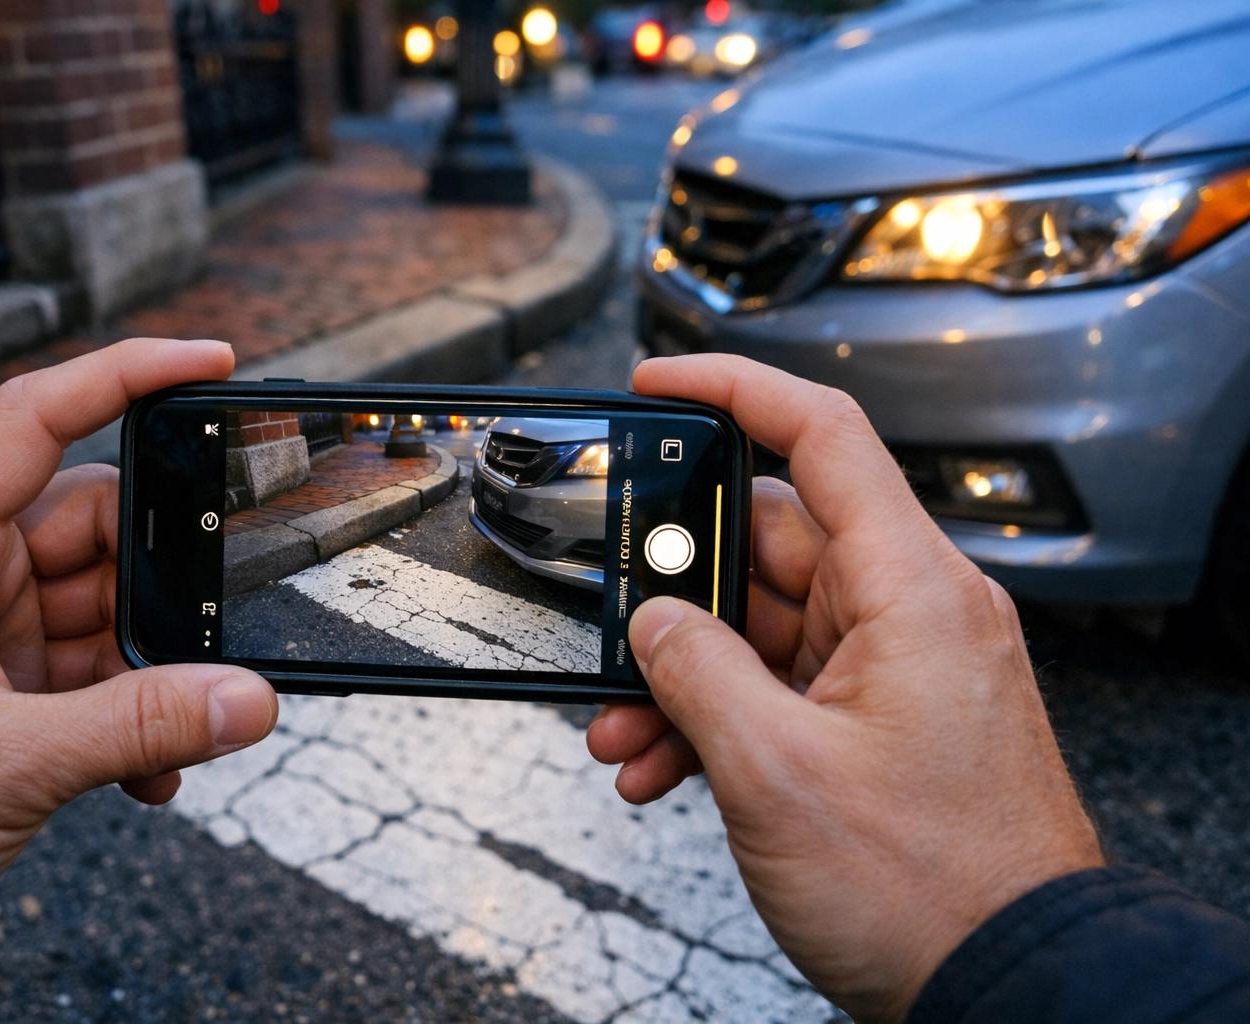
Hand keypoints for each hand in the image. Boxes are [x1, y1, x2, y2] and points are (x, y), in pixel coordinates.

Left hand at [0, 339, 278, 991]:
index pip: (32, 418)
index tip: (211, 360)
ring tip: (179, 731)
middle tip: (221, 630)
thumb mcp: (4, 765)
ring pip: (101, 608)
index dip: (125, 373)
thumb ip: (140, 726)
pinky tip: (148, 772)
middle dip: (163, 583)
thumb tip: (250, 699)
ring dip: (150, 670)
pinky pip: (88, 674)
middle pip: (92, 526)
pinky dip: (128, 716)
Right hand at [587, 354, 1101, 1022]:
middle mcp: (907, 613)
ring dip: (683, 675)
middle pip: (767, 545)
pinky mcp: (876, 720)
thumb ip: (695, 673)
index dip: (732, 390)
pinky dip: (717, 715)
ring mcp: (892, 668)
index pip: (823, 435)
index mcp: (908, 590)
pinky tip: (663, 766)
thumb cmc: (932, 889)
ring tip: (626, 736)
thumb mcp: (775, 771)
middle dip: (674, 597)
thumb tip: (653, 623)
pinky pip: (778, 684)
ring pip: (760, 626)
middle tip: (613, 634)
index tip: (658, 382)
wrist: (1007, 984)